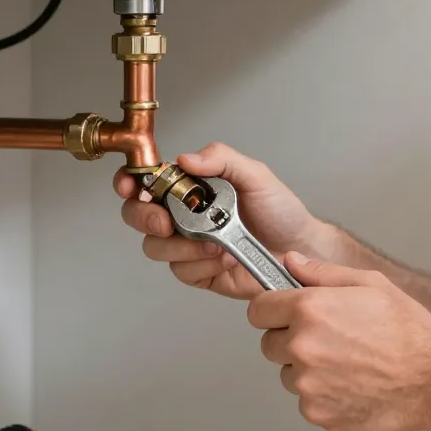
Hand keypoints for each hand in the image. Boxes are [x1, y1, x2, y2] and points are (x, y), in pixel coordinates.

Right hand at [114, 142, 333, 298]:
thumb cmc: (280, 211)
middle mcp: (184, 216)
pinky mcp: (199, 273)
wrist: (301, 248)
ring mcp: (189, 246)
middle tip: (167, 223)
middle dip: (146, 220)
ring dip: (184, 246)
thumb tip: (186, 158)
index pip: (148, 182)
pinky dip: (202, 265)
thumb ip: (222, 159)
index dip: (130, 183)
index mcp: (192, 188)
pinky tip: (225, 259)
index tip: (131, 187)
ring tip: (217, 243)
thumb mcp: (255, 175)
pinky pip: (182, 271)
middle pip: (139, 217)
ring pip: (157, 248)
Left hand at [249, 252, 430, 430]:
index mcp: (310, 309)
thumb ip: (322, 272)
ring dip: (307, 368)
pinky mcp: (317, 412)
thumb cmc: (408, 333)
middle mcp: (302, 346)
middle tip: (328, 337)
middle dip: (290, 338)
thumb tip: (293, 262)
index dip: (273, 308)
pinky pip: (306, 400)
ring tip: (346, 361)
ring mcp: (307, 383)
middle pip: (269, 343)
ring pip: (288, 373)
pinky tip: (351, 382)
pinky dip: (322, 394)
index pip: (258, 309)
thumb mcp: (370, 283)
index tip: (284, 312)